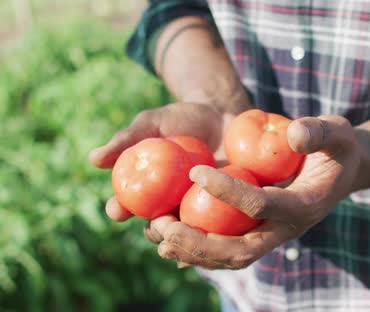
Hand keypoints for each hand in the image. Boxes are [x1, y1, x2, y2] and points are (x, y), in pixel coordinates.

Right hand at [89, 102, 240, 220]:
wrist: (223, 114)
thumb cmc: (182, 119)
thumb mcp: (154, 123)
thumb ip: (127, 139)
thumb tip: (93, 158)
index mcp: (145, 190)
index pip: (125, 205)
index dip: (119, 210)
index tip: (118, 209)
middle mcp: (169, 206)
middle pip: (158, 228)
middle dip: (157, 231)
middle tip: (161, 224)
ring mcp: (198, 210)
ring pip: (189, 234)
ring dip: (187, 237)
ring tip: (188, 229)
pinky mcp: (227, 209)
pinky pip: (221, 225)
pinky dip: (217, 230)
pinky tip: (218, 230)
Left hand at [147, 115, 369, 269]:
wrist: (344, 170)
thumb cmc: (339, 146)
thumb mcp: (337, 130)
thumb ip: (319, 131)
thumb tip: (293, 135)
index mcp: (304, 205)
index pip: (261, 204)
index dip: (228, 191)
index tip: (196, 172)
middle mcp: (287, 229)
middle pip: (241, 250)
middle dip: (200, 244)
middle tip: (164, 227)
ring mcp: (274, 235)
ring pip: (231, 257)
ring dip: (193, 252)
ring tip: (157, 235)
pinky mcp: (262, 232)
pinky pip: (229, 249)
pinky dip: (199, 249)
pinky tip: (171, 240)